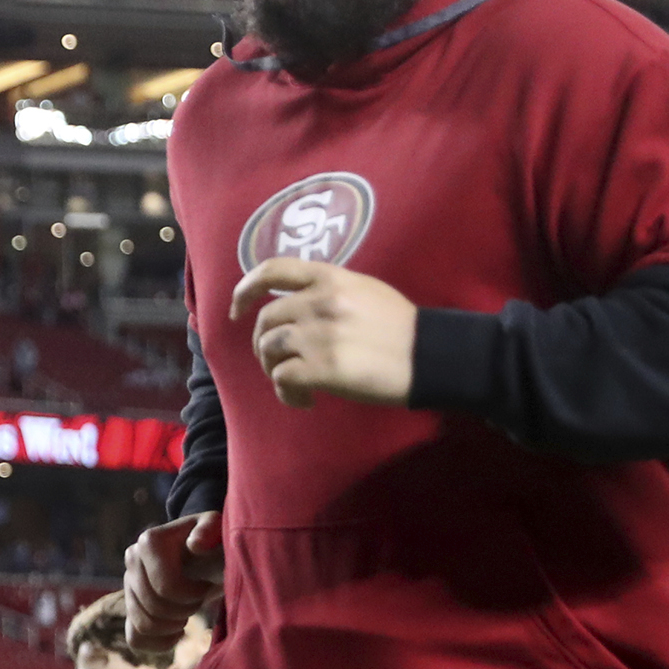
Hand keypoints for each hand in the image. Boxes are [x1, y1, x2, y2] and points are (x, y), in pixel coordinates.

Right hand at [125, 511, 224, 654]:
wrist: (207, 554)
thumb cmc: (216, 544)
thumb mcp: (218, 531)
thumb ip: (210, 530)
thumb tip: (195, 545)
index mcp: (149, 541)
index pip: (165, 587)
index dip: (192, 596)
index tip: (206, 586)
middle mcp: (131, 560)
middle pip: (153, 608)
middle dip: (184, 611)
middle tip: (199, 600)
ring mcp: (127, 584)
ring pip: (142, 625)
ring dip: (173, 626)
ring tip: (188, 612)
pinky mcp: (130, 605)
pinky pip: (135, 638)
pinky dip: (158, 643)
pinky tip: (178, 632)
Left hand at [232, 258, 417, 409]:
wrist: (430, 355)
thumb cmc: (401, 327)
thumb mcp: (366, 290)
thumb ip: (331, 291)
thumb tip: (298, 304)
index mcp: (330, 279)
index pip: (273, 269)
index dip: (245, 288)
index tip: (237, 309)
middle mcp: (320, 302)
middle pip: (265, 320)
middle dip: (262, 344)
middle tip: (278, 362)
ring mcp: (319, 335)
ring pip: (268, 349)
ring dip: (273, 370)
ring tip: (294, 383)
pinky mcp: (323, 368)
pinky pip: (282, 379)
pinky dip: (287, 393)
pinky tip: (305, 399)